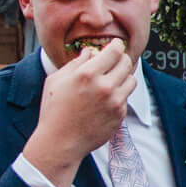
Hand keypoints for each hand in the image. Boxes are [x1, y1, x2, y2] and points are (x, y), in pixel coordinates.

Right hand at [23, 41, 136, 183]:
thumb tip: (90, 51)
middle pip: (126, 62)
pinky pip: (126, 97)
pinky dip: (119, 94)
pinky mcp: (120, 115)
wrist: (60, 142)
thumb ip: (75, 63)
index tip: (115, 44)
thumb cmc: (54, 110)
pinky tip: (106, 97)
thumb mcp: (56, 80)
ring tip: (112, 79)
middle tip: (115, 60)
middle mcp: (104, 87)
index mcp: (87, 74)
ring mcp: (115, 102)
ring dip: (123, 76)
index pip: (114, 51)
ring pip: (131, 79)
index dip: (116, 45)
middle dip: (121, 58)